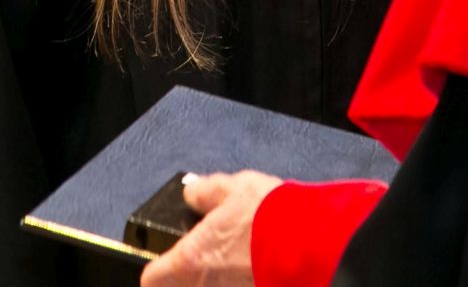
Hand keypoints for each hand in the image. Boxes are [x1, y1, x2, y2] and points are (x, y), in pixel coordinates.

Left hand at [140, 170, 282, 286]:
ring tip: (242, 260)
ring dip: (222, 280)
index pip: (152, 279)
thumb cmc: (269, 217)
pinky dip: (245, 281)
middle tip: (213, 256)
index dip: (159, 268)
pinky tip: (260, 270)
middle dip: (195, 275)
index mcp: (190, 262)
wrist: (316, 246)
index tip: (170, 258)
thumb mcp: (233, 189)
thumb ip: (206, 192)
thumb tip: (192, 194)